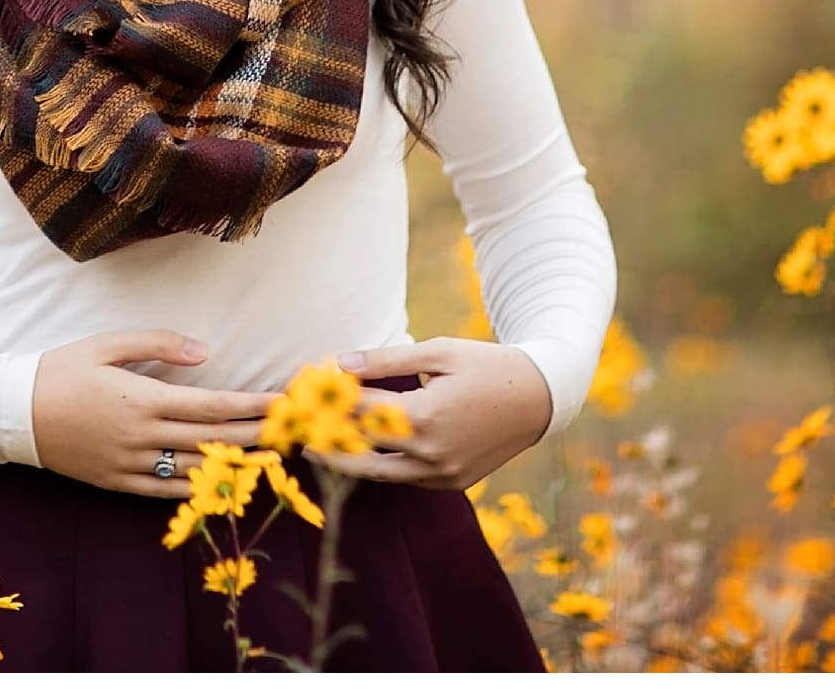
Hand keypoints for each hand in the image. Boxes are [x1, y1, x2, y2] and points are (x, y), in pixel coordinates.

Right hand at [27, 329, 279, 498]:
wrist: (13, 414)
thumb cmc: (60, 369)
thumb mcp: (105, 344)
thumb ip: (157, 344)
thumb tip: (205, 351)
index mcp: (142, 399)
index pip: (213, 406)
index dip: (253, 406)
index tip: (285, 402)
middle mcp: (142, 436)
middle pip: (214, 440)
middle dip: (258, 435)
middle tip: (295, 431)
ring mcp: (130, 464)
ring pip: (195, 469)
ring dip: (237, 464)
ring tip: (272, 457)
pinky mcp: (117, 483)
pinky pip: (167, 490)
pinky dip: (199, 487)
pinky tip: (223, 481)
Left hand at [309, 339, 550, 489]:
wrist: (540, 399)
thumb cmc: (487, 366)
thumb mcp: (438, 352)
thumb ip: (386, 361)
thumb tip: (339, 363)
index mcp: (424, 416)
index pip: (359, 411)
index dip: (325, 399)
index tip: (299, 390)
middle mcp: (431, 452)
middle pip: (361, 449)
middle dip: (325, 437)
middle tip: (294, 429)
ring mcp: (443, 473)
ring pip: (380, 473)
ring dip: (346, 461)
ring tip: (315, 448)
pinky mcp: (452, 482)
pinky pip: (406, 478)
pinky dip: (382, 467)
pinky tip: (360, 454)